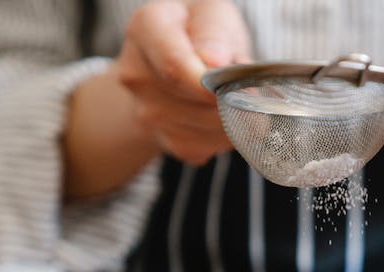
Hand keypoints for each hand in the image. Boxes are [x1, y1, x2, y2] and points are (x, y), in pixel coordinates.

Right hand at [117, 0, 250, 163]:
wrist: (176, 59)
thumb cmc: (199, 30)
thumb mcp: (212, 13)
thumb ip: (214, 33)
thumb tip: (215, 63)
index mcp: (145, 29)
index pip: (174, 66)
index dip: (210, 83)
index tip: (233, 84)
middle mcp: (137, 76)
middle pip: (193, 102)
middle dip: (231, 98)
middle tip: (247, 84)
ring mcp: (147, 114)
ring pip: (205, 128)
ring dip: (233, 118)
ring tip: (233, 95)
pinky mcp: (167, 141)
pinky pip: (207, 146)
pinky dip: (226, 135)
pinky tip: (224, 115)